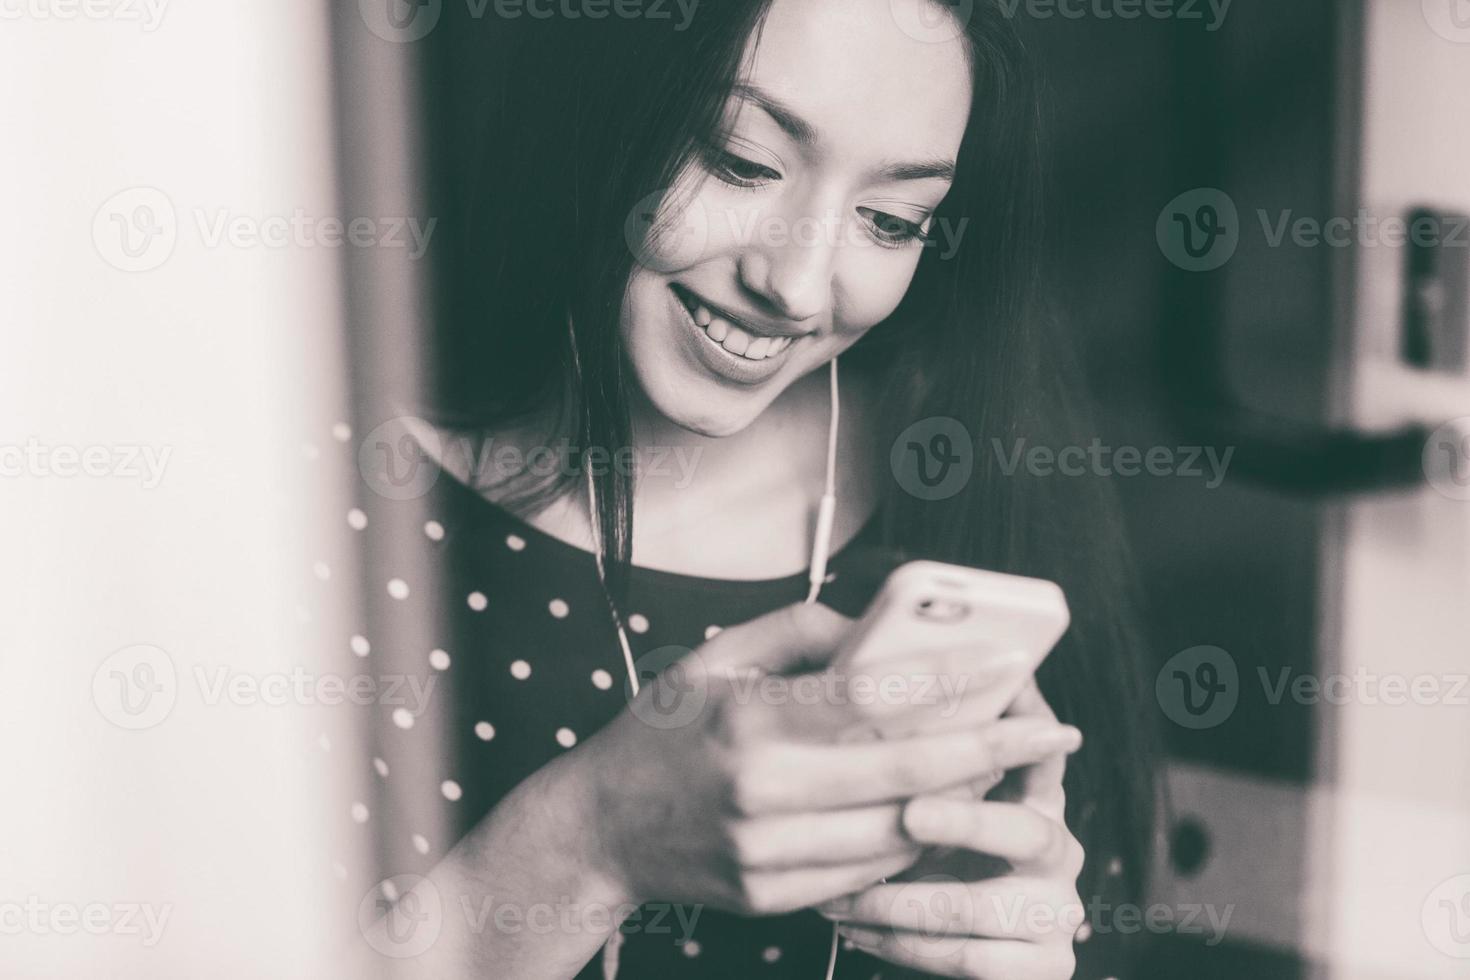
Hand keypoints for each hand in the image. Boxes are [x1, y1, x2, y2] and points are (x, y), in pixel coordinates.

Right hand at [564, 603, 1084, 917]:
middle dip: (993, 750)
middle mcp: (762, 793)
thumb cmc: (661, 731)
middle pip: (907, 775)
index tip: (1009, 661)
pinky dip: (916, 837)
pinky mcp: (775, 897)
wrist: (599, 829)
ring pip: (900, 830)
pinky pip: (871, 869)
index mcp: (748, 721)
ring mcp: (769, 855)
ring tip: (1004, 764)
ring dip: (964, 799)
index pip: (872, 697)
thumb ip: (798, 630)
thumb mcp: (713, 657)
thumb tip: (875, 626)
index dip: (951, 680)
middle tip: (1054, 732)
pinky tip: (941, 808)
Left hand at [816, 680, 1086, 978]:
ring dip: (898, 902)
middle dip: (965, 821)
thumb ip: (916, 747)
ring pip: (978, 909)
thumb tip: (864, 672)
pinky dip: (903, 948)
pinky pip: (970, 961)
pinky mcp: (1043, 967)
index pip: (1038, 750)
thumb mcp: (927, 796)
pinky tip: (856, 930)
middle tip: (908, 814)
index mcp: (1036, 794)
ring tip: (836, 894)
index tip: (990, 704)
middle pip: (1027, 830)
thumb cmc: (928, 853)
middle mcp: (1056, 848)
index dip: (1019, 726)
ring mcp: (1056, 911)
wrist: (965, 947)